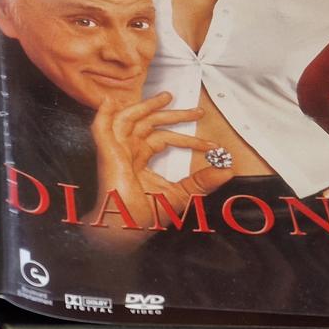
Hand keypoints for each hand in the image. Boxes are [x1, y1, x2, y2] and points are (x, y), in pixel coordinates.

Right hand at [91, 92, 231, 236]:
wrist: (124, 231)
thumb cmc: (142, 218)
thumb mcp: (181, 195)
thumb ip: (203, 181)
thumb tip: (227, 169)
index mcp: (140, 160)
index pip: (164, 140)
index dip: (188, 140)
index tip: (211, 146)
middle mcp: (128, 153)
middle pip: (149, 124)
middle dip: (172, 114)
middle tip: (197, 111)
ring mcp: (116, 152)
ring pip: (129, 120)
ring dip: (145, 106)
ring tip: (167, 97)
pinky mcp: (108, 154)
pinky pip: (101, 129)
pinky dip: (104, 114)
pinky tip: (110, 101)